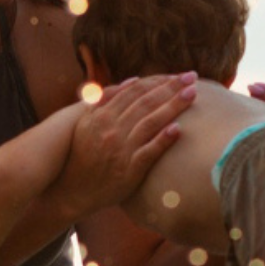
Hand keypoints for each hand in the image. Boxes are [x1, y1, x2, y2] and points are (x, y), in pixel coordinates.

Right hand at [59, 72, 196, 216]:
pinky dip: (163, 140)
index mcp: (102, 116)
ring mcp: (120, 150)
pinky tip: (179, 130)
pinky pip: (149, 152)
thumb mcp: (85, 123)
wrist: (72, 190)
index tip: (178, 75)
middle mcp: (111, 130)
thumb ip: (106, 100)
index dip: (158, 81)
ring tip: (192, 94)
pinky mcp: (128, 171)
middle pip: (146, 103)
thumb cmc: (82, 154)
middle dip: (170, 88)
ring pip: (150, 123)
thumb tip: (131, 81)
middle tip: (192, 77)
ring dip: (172, 107)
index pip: (135, 92)